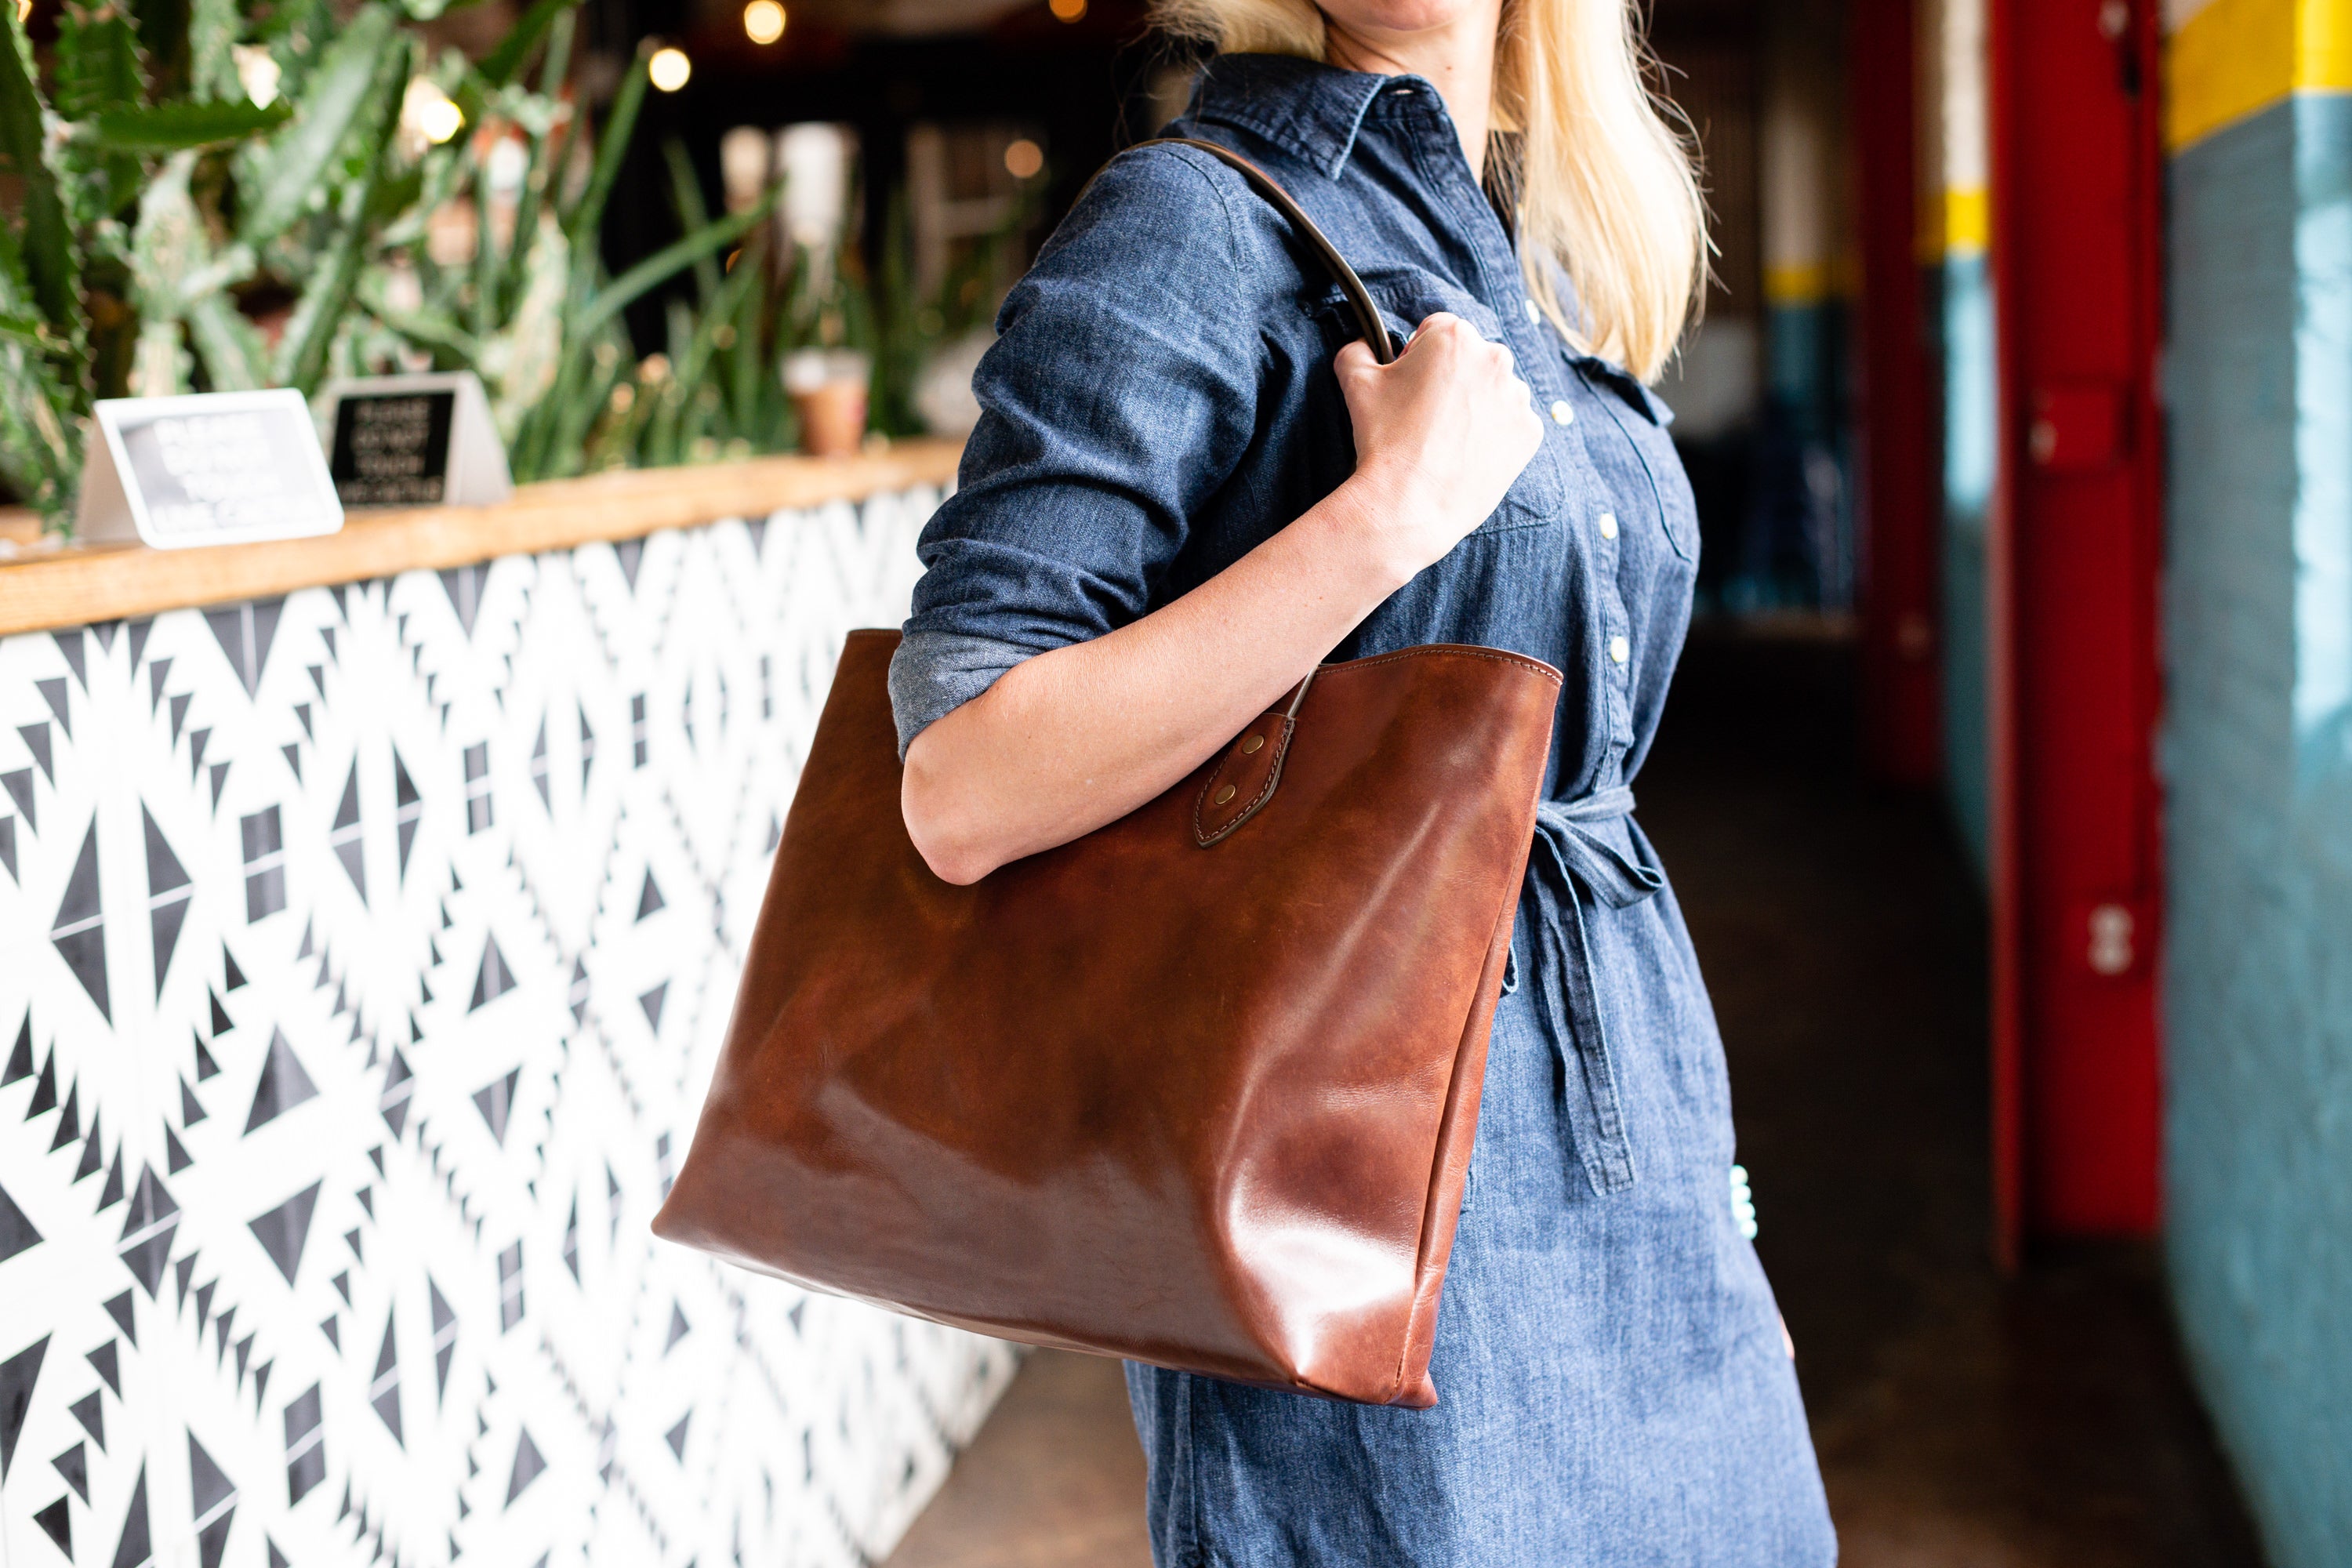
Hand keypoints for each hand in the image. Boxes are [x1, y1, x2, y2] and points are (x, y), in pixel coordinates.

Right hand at [1333, 312, 1544, 581]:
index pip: (1435, 330)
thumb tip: (1364, 346)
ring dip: (1475, 405)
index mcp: (1455, 336)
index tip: (1407, 386)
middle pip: (1469, 359)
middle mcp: (1495, 358)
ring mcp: (1518, 397)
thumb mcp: (1355, 383)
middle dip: (1450, 379)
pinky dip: (1494, 435)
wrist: (1411, 503)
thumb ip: (1357, 350)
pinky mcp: (1530, 432)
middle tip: (1424, 417)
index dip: (1415, 357)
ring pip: (1493, 390)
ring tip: (1446, 440)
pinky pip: (1512, 424)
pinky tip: (1467, 455)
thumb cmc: (1384, 439)